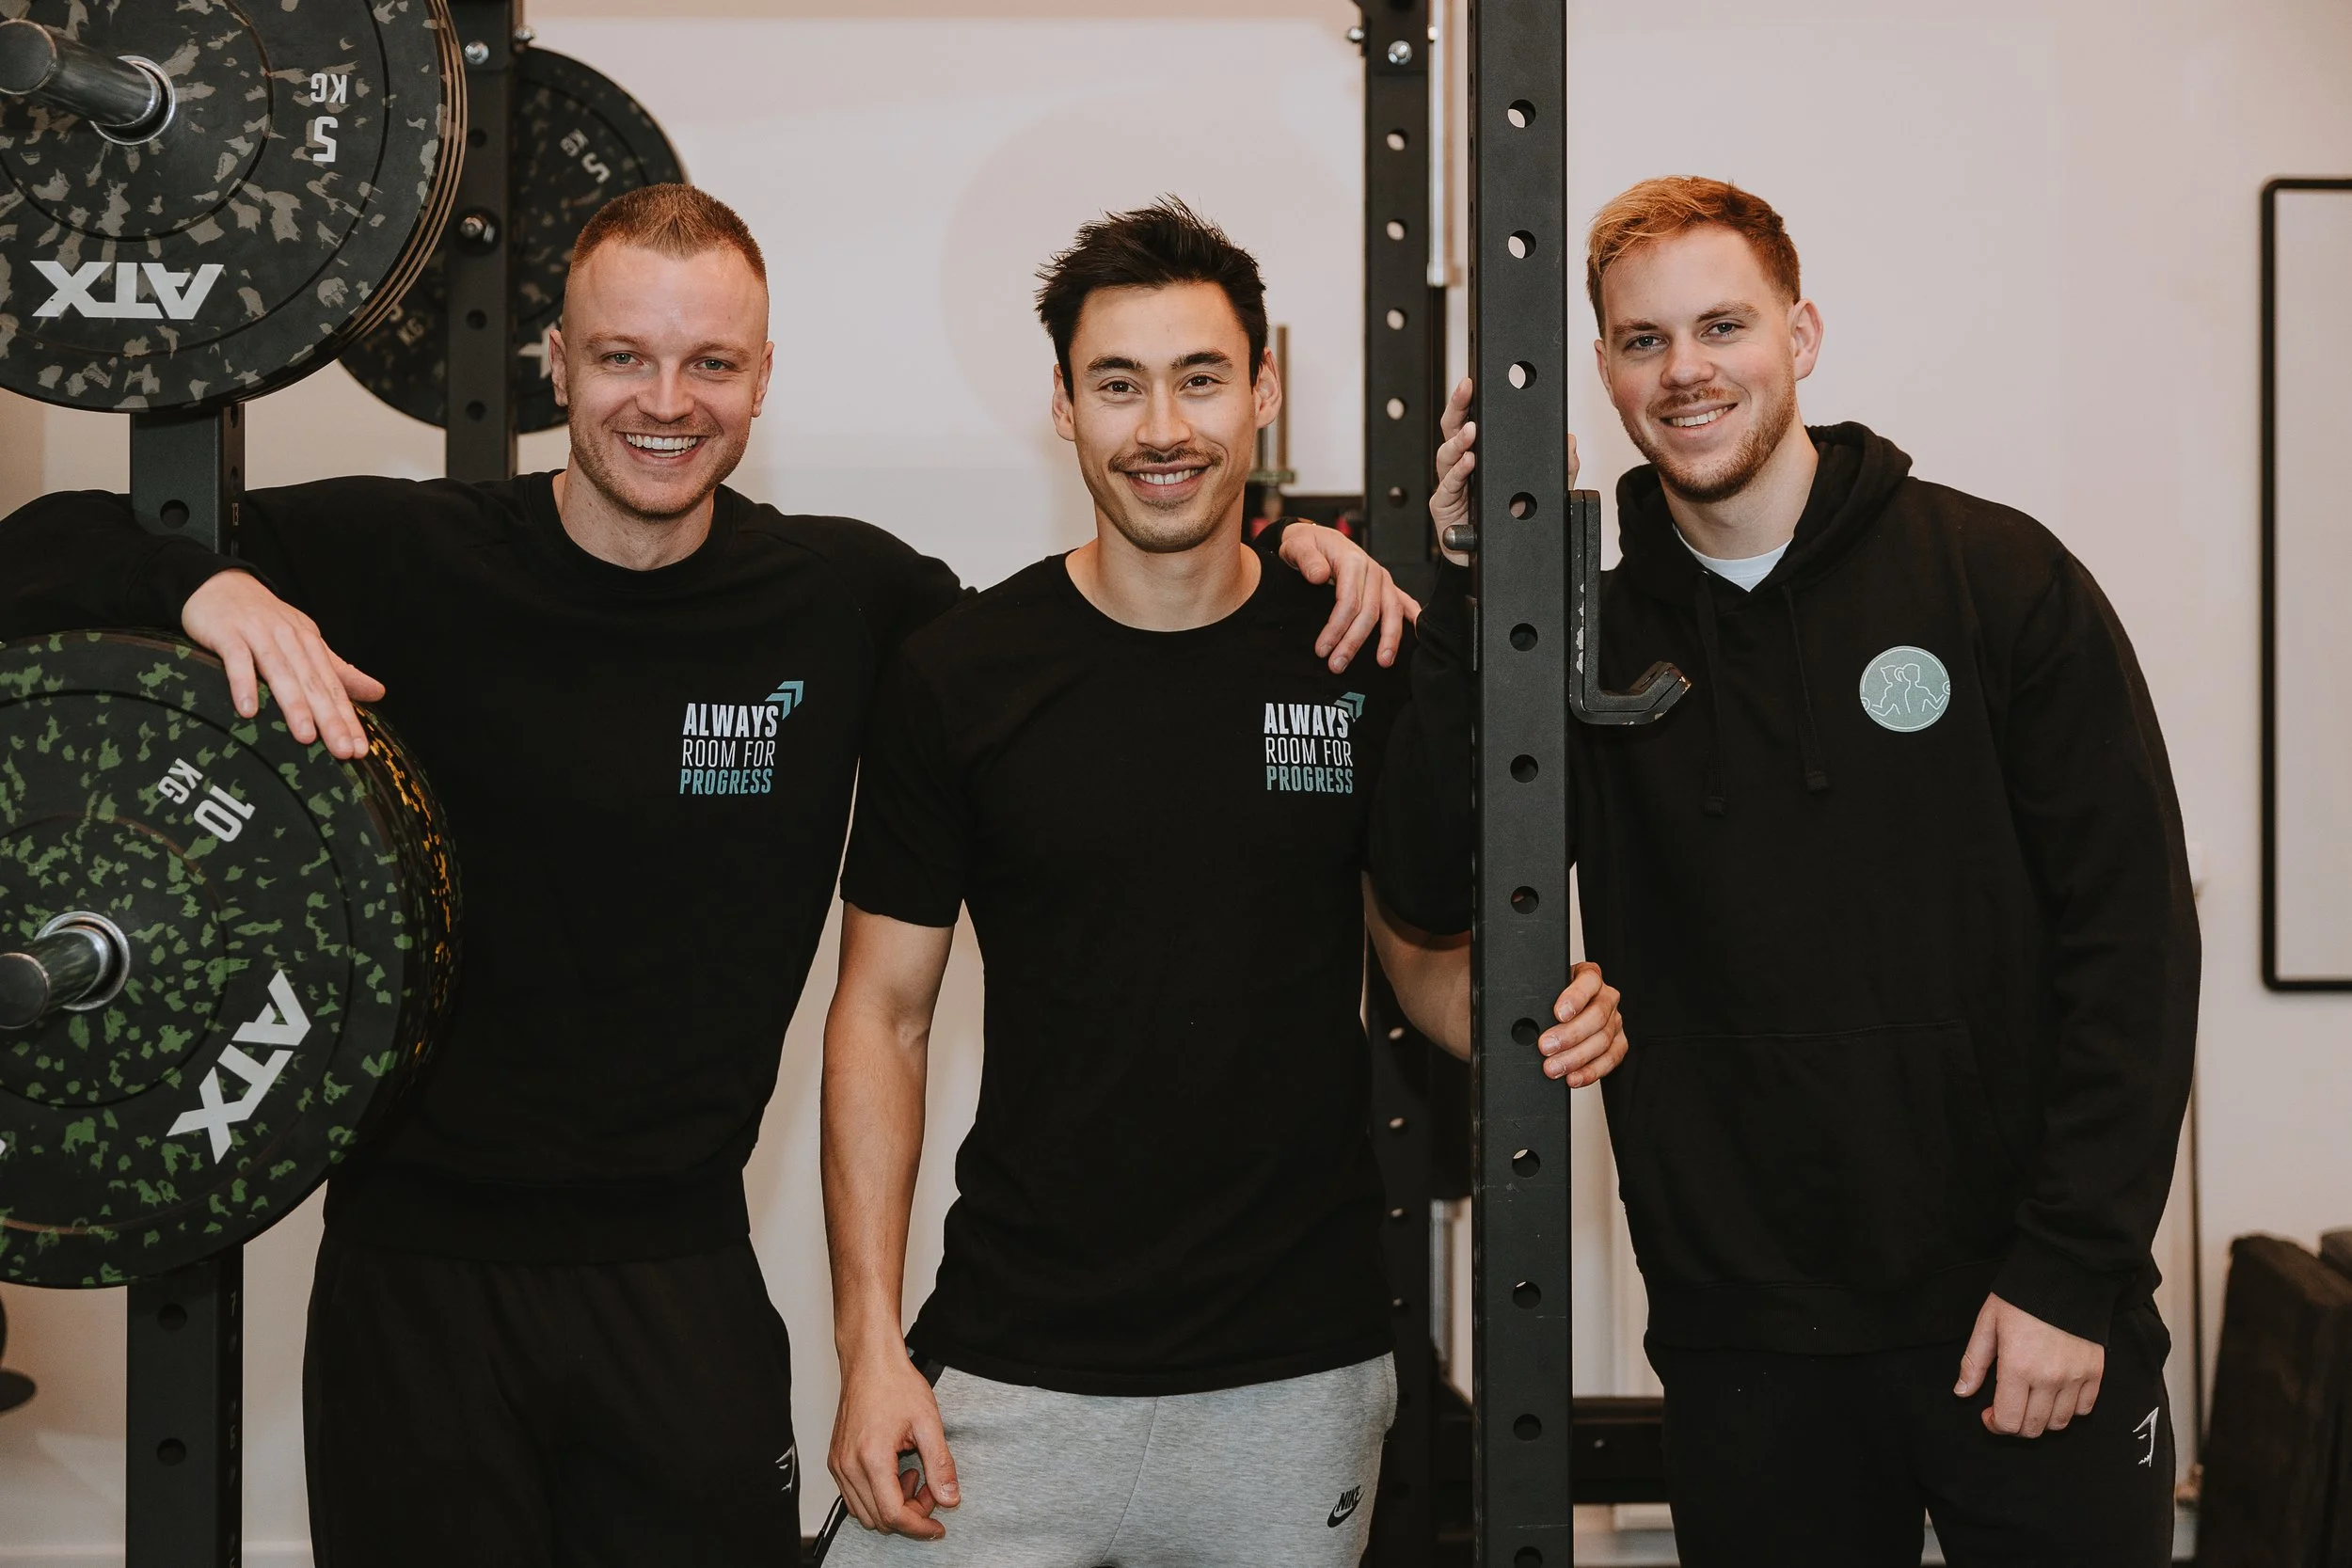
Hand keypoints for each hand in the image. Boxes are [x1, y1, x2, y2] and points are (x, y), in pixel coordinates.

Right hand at [180, 571, 382, 759]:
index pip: (334, 687)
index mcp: (311, 644)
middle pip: (313, 684)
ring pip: (281, 673)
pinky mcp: (227, 634)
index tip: (360, 749)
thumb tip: (378, 693)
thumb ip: (338, 671)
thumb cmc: (265, 620)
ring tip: (305, 737)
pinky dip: (243, 683)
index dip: (348, 718)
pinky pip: (237, 660)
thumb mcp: (306, 641)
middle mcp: (289, 639)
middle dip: (330, 719)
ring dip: (293, 705)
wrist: (219, 583)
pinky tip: (248, 710)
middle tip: (342, 750)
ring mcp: (258, 635)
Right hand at [827, 1351, 960, 1537]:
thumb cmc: (895, 1383)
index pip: (894, 1515)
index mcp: (871, 1458)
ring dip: (892, 1506)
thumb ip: (940, 1464)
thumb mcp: (928, 1423)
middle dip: (909, 1514)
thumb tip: (949, 1498)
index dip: (919, 1527)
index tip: (938, 1526)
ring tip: (912, 1474)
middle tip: (929, 1489)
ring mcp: (839, 1465)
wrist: (870, 1361)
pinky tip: (895, 1472)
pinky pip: (854, 1497)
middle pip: (878, 1519)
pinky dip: (877, 1496)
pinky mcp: (836, 1461)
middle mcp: (848, 1466)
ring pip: (864, 1513)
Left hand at [1276, 521, 1418, 670]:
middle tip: (1337, 665)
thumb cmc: (1306, 544)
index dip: (1336, 628)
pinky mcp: (1386, 586)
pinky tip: (1417, 637)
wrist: (1317, 538)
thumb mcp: (1297, 545)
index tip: (1322, 650)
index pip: (1348, 601)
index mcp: (1352, 561)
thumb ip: (1306, 559)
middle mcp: (1372, 570)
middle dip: (1354, 642)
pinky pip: (1404, 602)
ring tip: (1383, 663)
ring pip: (1391, 611)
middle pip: (1369, 611)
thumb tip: (1319, 576)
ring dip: (1388, 639)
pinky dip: (1413, 618)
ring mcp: (1382, 579)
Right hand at [1431, 378, 1579, 565]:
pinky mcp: (1444, 507)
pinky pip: (1447, 487)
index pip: (1474, 420)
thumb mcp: (1550, 491)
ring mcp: (1452, 485)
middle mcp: (1463, 466)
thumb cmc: (1514, 519)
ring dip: (1458, 441)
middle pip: (1453, 429)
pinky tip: (1468, 462)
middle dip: (1457, 407)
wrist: (1499, 556)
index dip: (1472, 400)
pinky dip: (1457, 473)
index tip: (1475, 382)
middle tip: (1466, 390)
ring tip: (1471, 431)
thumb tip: (1570, 442)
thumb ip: (1563, 468)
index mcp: (1483, 455)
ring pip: (1447, 456)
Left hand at [1541, 960, 1624, 1084]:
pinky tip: (1573, 1077)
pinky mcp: (1618, 1043)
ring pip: (1602, 1040)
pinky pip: (1609, 1059)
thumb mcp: (1547, 991)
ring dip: (1576, 1058)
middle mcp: (1606, 997)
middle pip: (1596, 1016)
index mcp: (1589, 977)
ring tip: (1553, 1067)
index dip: (1575, 998)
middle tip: (1546, 1046)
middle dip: (1570, 1035)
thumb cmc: (1554, 999)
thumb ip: (1542, 999)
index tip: (1558, 1013)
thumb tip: (1524, 1020)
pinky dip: (1590, 1071)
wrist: (1567, 1010)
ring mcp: (1614, 1021)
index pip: (1588, 982)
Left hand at [1954, 1294, 2104, 1436]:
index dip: (1995, 1425)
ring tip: (2030, 1401)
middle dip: (2016, 1426)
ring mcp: (2076, 1378)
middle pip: (2033, 1428)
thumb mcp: (1987, 1324)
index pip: (2009, 1421)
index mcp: (2018, 1368)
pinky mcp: (2095, 1372)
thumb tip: (1962, 1393)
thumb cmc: (2019, 1299)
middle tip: (2007, 1409)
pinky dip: (2069, 1410)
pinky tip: (2055, 1395)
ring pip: (2060, 1423)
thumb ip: (1974, 1363)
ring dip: (2041, 1420)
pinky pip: (2084, 1409)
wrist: (2064, 1277)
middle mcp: (2049, 1379)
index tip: (1988, 1414)